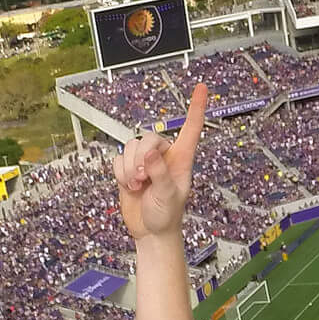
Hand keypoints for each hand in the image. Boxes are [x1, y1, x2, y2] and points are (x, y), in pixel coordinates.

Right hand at [115, 83, 205, 240]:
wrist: (150, 231)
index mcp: (182, 159)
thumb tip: (148, 153)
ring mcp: (145, 162)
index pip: (190, 128)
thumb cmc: (167, 215)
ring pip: (130, 147)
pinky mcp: (128, 169)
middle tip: (144, 178)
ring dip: (130, 169)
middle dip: (141, 157)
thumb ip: (159, 172)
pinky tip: (130, 186)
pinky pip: (117, 159)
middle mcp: (163, 156)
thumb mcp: (168, 195)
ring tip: (139, 186)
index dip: (196, 108)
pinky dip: (120, 173)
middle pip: (148, 137)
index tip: (201, 87)